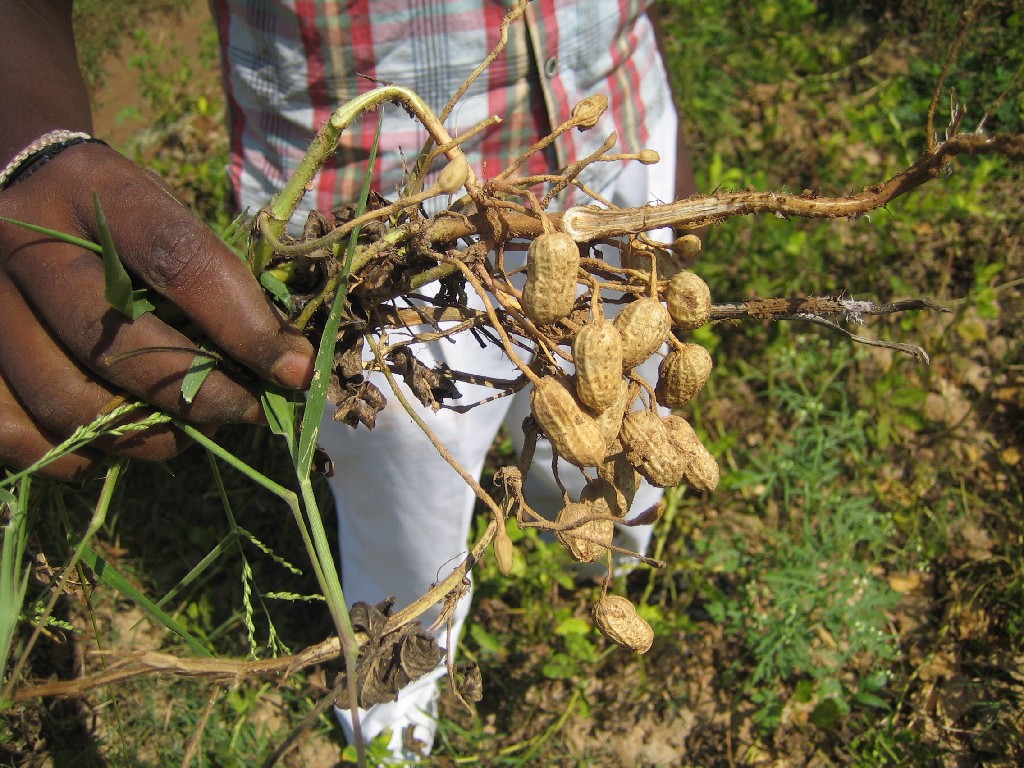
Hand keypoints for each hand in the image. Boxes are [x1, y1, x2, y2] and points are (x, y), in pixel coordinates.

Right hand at [0, 141, 314, 479]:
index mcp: (94, 191)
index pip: (180, 261)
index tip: (295, 370)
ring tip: (182, 430)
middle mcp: (23, 242)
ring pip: (66, 404)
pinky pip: (13, 436)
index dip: (246, 327)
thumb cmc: (107, 213)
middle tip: (243, 412)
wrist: (5, 180)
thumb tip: (287, 364)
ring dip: (144, 436)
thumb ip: (217, 278)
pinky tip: (111, 440)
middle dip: (200, 397)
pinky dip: (74, 456)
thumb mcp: (162, 213)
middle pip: (117, 347)